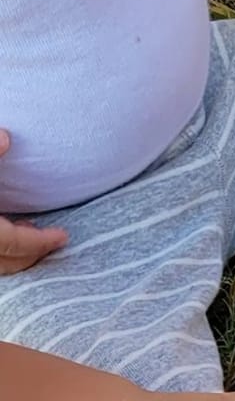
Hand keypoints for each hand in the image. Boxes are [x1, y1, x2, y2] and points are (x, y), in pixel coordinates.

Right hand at [0, 131, 67, 274]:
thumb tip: (6, 137)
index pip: (15, 243)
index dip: (40, 242)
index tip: (63, 237)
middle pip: (9, 263)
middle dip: (33, 254)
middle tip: (52, 239)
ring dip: (17, 254)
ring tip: (28, 230)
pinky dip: (2, 253)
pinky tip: (5, 230)